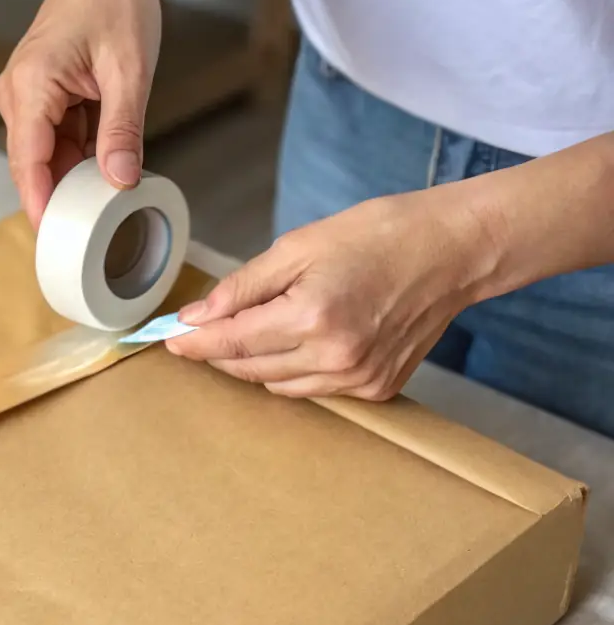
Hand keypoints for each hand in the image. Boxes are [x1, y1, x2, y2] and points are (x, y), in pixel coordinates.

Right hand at [0, 0, 159, 229]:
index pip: (28, 162)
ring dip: (72, 179)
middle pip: (31, 166)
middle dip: (58, 200)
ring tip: (103, 209)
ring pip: (44, 157)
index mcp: (32, 84)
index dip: (41, 206)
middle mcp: (19, 92)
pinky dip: (77, 159)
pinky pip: (55, 141)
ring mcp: (27, 95)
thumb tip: (120, 183)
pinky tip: (103, 174)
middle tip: (89, 240)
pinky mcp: (41, 96)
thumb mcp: (130, 68)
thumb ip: (122, 129)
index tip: (55, 243)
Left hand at [168, 186, 495, 399]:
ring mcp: (359, 379)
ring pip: (280, 386)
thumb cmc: (382, 234)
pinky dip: (297, 370)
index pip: (232, 342)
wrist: (454, 251)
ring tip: (263, 326)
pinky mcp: (377, 389)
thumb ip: (245, 285)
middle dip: (222, 350)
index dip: (194, 342)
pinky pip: (316, 390)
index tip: (170, 339)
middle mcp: (335, 357)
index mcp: (313, 316)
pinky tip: (305, 339)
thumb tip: (198, 315)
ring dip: (259, 362)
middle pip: (250, 370)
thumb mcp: (301, 245)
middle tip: (204, 329)